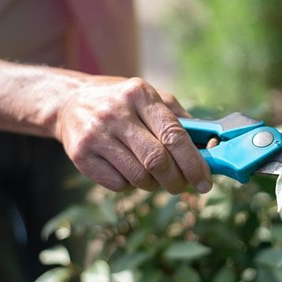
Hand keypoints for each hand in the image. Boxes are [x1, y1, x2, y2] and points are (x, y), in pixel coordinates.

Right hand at [55, 76, 211, 193]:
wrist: (69, 102)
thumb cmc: (123, 104)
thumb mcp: (151, 98)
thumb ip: (180, 120)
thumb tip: (212, 149)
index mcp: (140, 94)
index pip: (174, 135)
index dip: (193, 163)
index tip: (205, 182)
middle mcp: (116, 113)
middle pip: (157, 160)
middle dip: (176, 180)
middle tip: (183, 186)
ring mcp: (96, 135)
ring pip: (138, 176)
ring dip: (154, 184)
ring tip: (154, 176)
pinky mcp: (81, 156)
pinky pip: (118, 184)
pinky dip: (131, 185)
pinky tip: (128, 171)